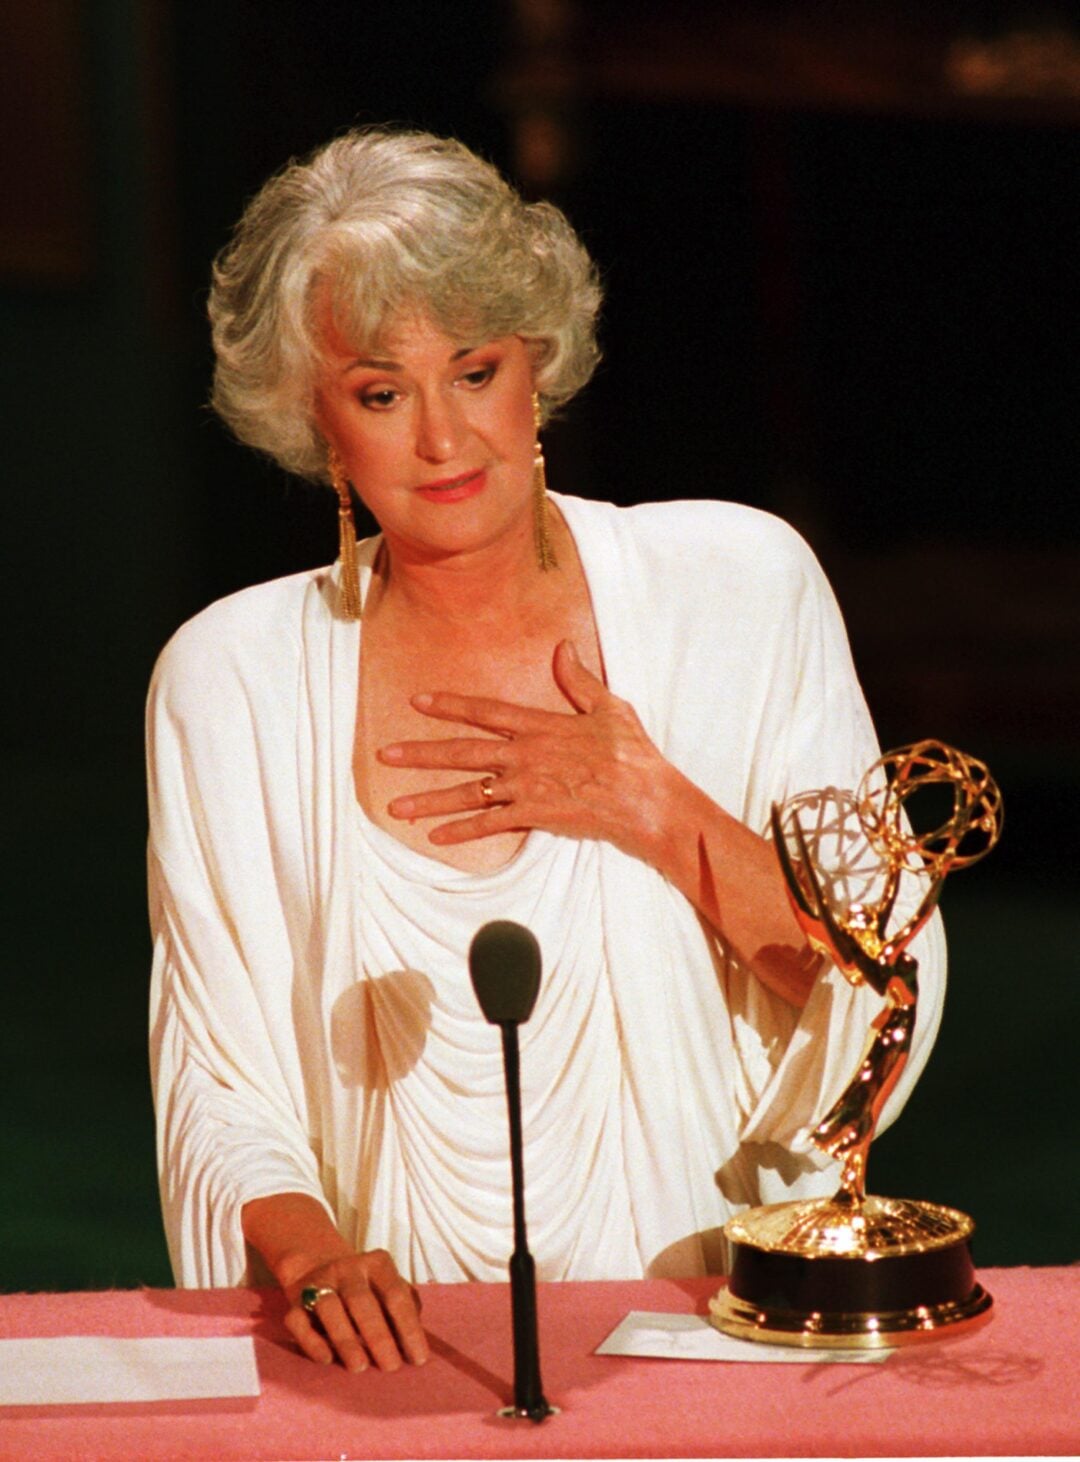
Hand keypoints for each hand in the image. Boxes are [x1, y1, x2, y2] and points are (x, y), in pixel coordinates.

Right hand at [282, 1248, 427, 1372]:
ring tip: (360, 1367)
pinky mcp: (295, 1301)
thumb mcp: (389, 1287)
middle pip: (362, 1301)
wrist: (318, 1267)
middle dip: (378, 1336)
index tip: (418, 1358)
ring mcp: (319, 1282)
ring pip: (329, 1308)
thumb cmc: (367, 1289)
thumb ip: (406, 1306)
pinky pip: (298, 1320)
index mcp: (377, 1264)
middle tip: (391, 1367)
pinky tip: (327, 1359)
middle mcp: (347, 1269)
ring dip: (345, 1339)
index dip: (408, 1327)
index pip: (395, 1295)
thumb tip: (416, 1337)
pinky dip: (311, 1341)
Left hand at [379, 640, 675, 861]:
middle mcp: (525, 756)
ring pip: (467, 794)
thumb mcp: (609, 708)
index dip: (450, 706)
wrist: (646, 800)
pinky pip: (490, 826)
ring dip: (429, 800)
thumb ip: (579, 680)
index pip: (485, 712)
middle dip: (420, 754)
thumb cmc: (632, 755)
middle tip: (385, 754)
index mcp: (540, 726)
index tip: (418, 702)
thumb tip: (562, 647)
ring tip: (395, 807)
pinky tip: (435, 837)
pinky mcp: (535, 817)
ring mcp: (527, 788)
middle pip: (462, 753)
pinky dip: (462, 832)